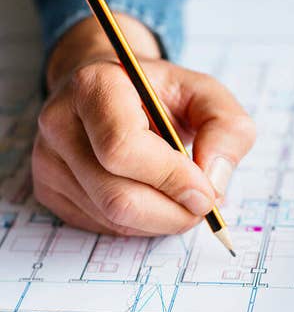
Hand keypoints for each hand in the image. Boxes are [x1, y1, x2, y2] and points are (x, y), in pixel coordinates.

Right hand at [32, 15, 254, 234]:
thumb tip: (213, 181)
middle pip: (116, 195)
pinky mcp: (49, 189)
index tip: (206, 191)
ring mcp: (48, 159)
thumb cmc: (163, 93)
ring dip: (162, 220)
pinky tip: (155, 196)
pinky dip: (141, 223)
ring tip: (184, 197)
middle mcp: (60, 122)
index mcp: (96, 85)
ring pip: (111, 217)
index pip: (123, 148)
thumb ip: (227, 129)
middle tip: (204, 206)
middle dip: (172, 212)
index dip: (171, 178)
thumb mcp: (207, 94)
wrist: (117, 91)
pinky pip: (102, 226)